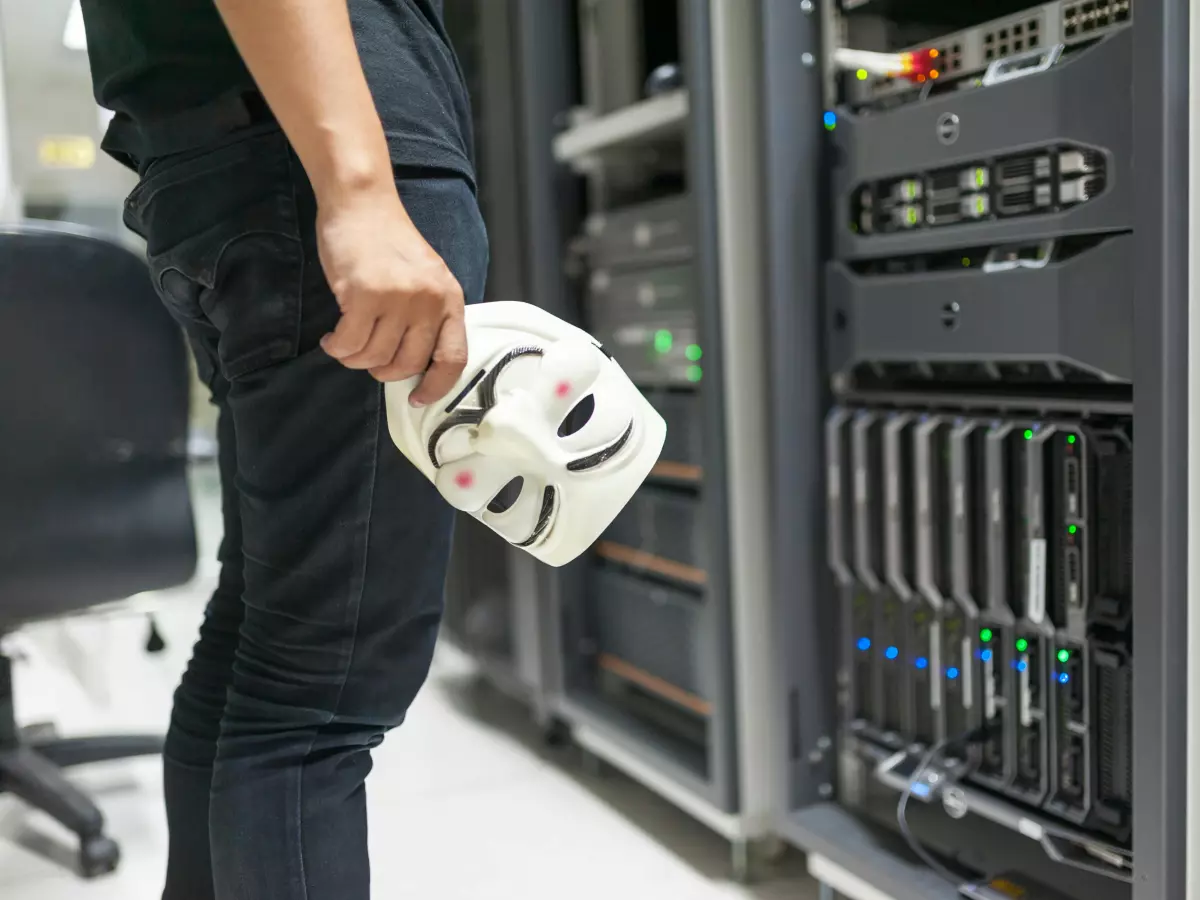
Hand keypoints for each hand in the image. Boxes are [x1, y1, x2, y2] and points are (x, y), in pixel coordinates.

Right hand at [316, 187, 466, 405]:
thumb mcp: (425, 279)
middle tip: (367, 358)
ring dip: (353, 358)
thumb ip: (425, 316)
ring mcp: (398, 298)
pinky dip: (337, 347)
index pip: (453, 358)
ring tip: (344, 342)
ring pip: (374, 357)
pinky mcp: (365, 295)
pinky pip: (349, 344)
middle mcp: (429, 302)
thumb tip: (412, 364)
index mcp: (449, 300)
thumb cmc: (388, 243)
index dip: (436, 386)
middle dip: (382, 371)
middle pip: (407, 364)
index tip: (418, 398)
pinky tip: (332, 337)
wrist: (362, 204)